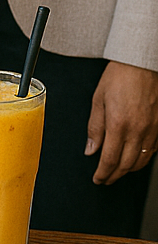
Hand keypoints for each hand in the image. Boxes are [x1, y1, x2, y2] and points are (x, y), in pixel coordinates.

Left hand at [85, 60, 157, 183]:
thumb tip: (91, 149)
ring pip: (141, 161)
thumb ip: (95, 127)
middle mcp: (138, 131)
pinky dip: (143, 159)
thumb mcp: (98, 99)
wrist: (141, 64)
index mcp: (119, 124)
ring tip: (118, 172)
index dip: (103, 173)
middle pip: (126, 165)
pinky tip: (136, 158)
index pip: (110, 159)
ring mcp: (152, 130)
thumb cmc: (119, 77)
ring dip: (129, 170)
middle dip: (114, 175)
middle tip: (106, 179)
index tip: (98, 179)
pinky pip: (153, 151)